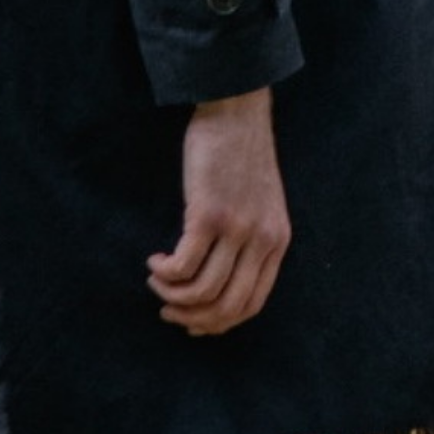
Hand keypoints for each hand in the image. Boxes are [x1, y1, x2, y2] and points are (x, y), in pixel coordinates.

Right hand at [146, 85, 291, 335]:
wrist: (237, 110)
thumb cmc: (241, 156)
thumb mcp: (261, 203)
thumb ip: (250, 241)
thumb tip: (216, 286)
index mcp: (277, 240)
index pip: (252, 305)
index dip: (217, 323)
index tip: (192, 321)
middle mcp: (262, 239)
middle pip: (227, 307)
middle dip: (191, 318)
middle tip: (167, 307)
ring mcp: (237, 228)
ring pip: (202, 293)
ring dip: (171, 296)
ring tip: (157, 280)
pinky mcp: (209, 214)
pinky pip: (183, 267)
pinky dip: (164, 273)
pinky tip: (155, 260)